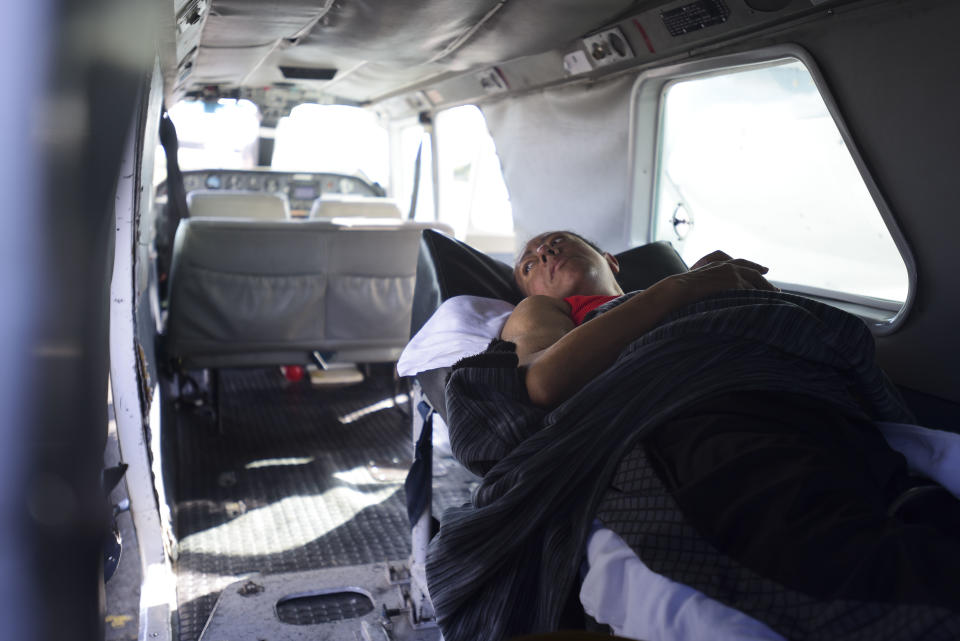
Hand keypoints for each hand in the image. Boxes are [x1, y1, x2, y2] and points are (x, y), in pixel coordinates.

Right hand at [663, 250, 777, 305]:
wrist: (680, 289)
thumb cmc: (683, 289)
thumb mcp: (698, 279)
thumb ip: (710, 280)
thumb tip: (712, 290)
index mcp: (720, 263)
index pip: (742, 263)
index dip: (755, 266)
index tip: (765, 270)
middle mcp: (728, 266)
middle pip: (754, 273)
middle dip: (765, 282)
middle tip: (776, 291)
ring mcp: (732, 274)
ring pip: (754, 283)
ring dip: (764, 292)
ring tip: (774, 301)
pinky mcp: (734, 283)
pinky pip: (751, 292)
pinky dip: (758, 299)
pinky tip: (764, 306)